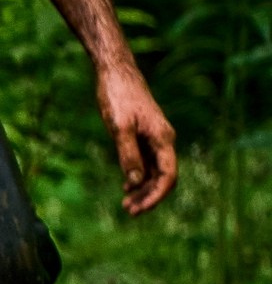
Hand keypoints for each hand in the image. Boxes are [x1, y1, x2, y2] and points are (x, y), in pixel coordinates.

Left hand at [96, 62, 176, 214]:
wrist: (115, 71)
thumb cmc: (117, 96)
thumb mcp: (119, 127)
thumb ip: (128, 154)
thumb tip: (135, 182)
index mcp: (163, 138)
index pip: (168, 176)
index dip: (155, 196)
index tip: (138, 209)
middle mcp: (163, 139)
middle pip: (163, 176)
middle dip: (148, 196)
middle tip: (128, 211)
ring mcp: (154, 137)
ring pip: (154, 170)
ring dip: (143, 188)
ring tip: (126, 204)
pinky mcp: (143, 134)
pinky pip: (147, 161)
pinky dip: (139, 175)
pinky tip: (127, 186)